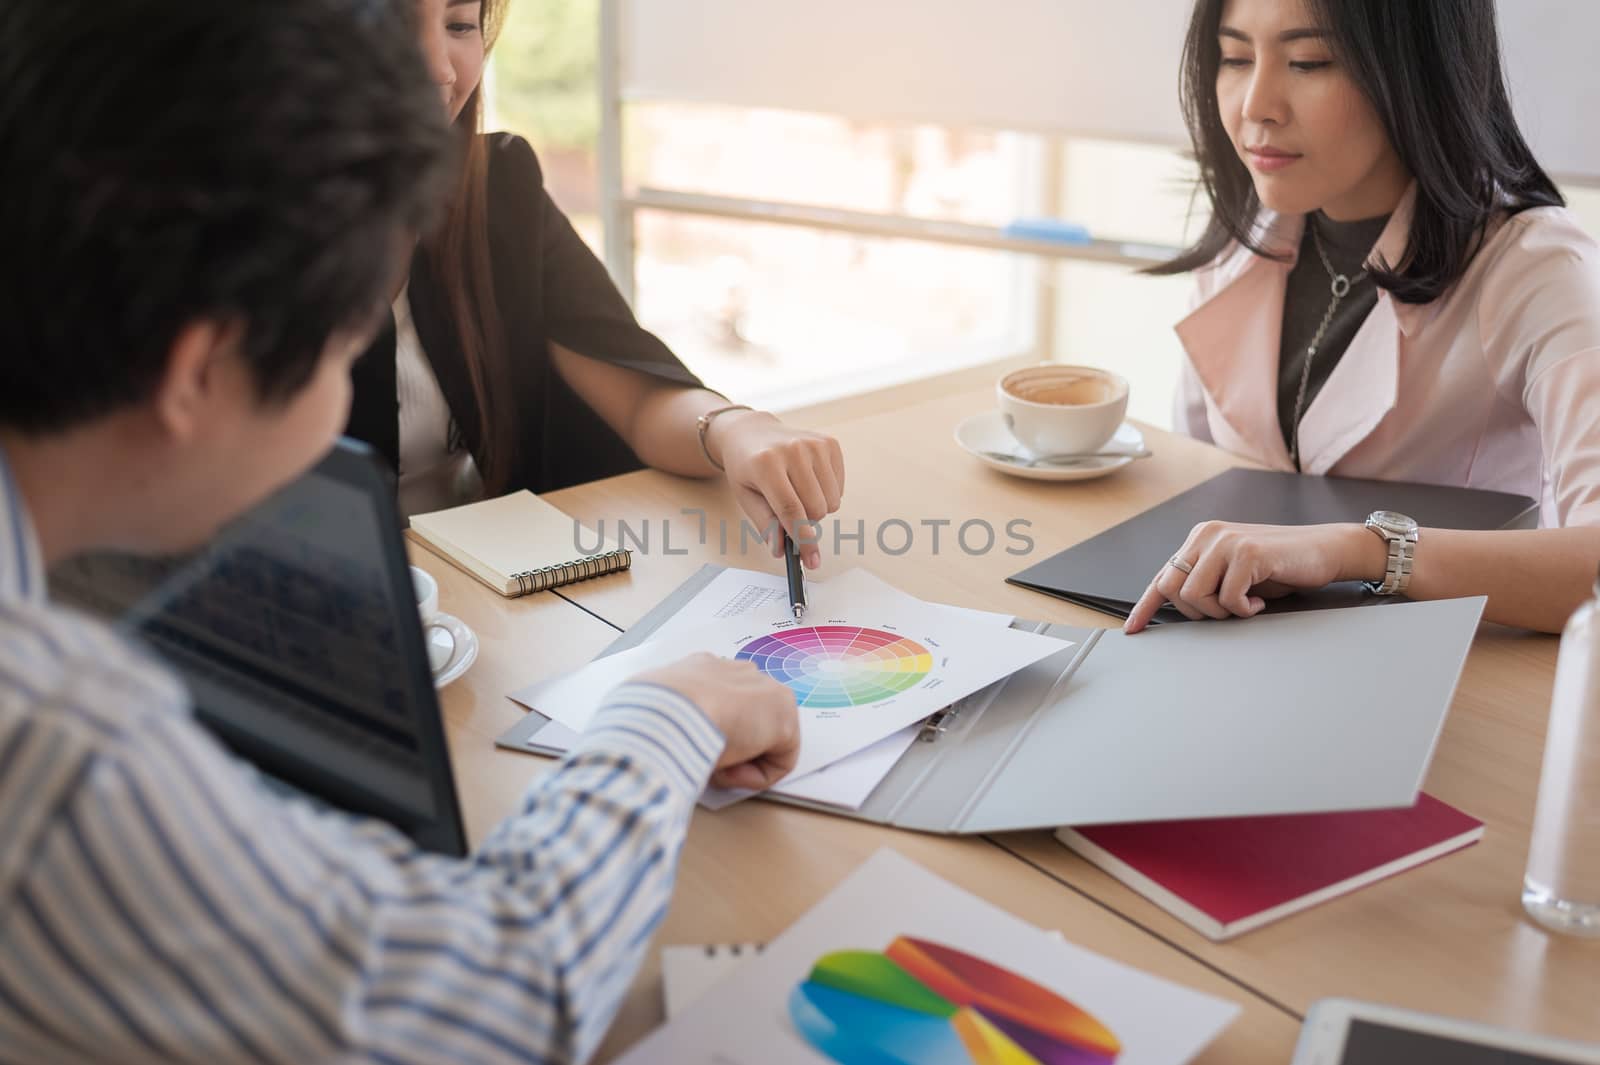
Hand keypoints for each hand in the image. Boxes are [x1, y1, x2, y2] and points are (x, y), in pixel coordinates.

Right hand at [631, 653, 800, 790]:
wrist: (667, 712)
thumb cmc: (650, 712)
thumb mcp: (652, 709)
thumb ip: (667, 717)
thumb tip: (660, 735)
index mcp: (705, 667)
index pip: (720, 699)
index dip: (707, 730)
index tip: (689, 748)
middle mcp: (739, 673)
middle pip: (746, 718)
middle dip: (730, 744)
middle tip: (702, 760)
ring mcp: (767, 692)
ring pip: (762, 741)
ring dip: (739, 761)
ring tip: (710, 766)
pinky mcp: (785, 721)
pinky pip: (777, 762)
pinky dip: (753, 777)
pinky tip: (726, 771)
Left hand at [708, 410, 844, 568]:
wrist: (752, 432)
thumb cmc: (747, 467)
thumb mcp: (746, 496)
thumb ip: (765, 524)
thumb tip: (782, 550)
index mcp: (766, 464)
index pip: (791, 510)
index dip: (803, 539)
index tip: (811, 560)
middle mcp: (793, 450)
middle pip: (816, 509)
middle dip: (806, 521)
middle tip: (789, 510)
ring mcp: (814, 444)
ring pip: (832, 501)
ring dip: (817, 507)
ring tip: (798, 493)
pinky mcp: (829, 443)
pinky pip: (839, 487)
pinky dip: (826, 492)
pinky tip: (809, 480)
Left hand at [1123, 521, 1384, 632]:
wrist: (1324, 551)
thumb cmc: (1279, 567)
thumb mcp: (1232, 575)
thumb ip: (1205, 583)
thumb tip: (1173, 608)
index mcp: (1200, 539)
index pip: (1162, 576)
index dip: (1145, 606)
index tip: (1132, 630)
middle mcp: (1206, 534)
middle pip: (1171, 589)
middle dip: (1196, 612)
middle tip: (1226, 612)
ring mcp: (1225, 540)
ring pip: (1194, 596)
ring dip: (1220, 611)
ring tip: (1245, 603)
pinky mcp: (1246, 551)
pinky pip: (1227, 598)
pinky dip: (1243, 609)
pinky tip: (1259, 602)